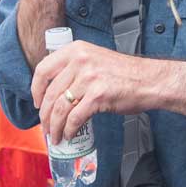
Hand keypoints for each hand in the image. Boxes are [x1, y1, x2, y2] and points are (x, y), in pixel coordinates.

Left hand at [30, 40, 154, 141]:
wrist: (150, 80)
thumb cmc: (126, 73)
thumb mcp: (95, 59)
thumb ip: (75, 67)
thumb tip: (53, 90)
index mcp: (76, 50)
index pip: (43, 70)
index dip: (35, 90)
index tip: (36, 102)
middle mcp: (80, 61)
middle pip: (49, 93)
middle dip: (44, 115)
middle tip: (45, 127)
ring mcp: (89, 78)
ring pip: (59, 108)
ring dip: (54, 127)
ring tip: (55, 135)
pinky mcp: (98, 96)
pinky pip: (75, 118)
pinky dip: (70, 130)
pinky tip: (70, 134)